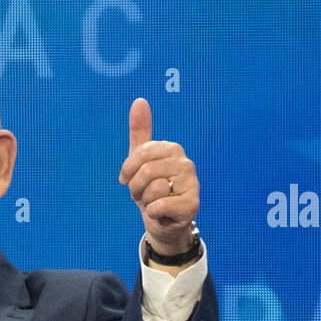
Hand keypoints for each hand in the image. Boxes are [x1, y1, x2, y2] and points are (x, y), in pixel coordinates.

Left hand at [118, 98, 199, 255]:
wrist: (161, 220)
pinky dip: (153, 213)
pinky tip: (161, 213)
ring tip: (154, 202)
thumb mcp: (140, 160)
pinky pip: (158, 205)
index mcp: (173, 149)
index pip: (140, 154)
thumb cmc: (150, 188)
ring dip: (146, 201)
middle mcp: (186, 163)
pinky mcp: (192, 204)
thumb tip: (139, 101)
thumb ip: (141, 131)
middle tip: (143, 193)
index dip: (128, 170)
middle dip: (136, 187)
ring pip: (152, 189)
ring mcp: (192, 183)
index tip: (129, 178)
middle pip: (145, 172)